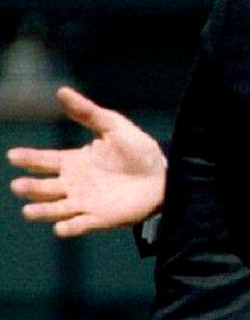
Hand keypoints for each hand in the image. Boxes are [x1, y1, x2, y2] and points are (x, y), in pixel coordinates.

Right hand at [8, 86, 167, 236]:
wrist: (165, 175)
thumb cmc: (138, 151)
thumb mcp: (114, 126)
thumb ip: (88, 112)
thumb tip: (61, 91)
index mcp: (73, 161)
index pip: (44, 160)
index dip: (28, 158)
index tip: (13, 155)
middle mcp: (73, 184)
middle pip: (43, 188)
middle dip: (30, 188)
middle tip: (19, 185)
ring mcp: (84, 203)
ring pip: (55, 210)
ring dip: (42, 211)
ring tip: (29, 210)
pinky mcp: (99, 219)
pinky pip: (78, 226)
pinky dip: (68, 228)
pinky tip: (61, 226)